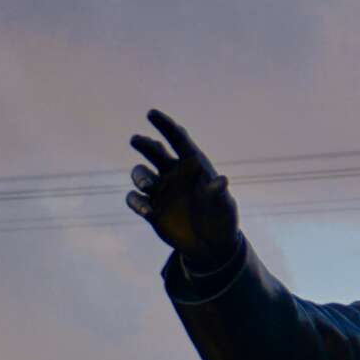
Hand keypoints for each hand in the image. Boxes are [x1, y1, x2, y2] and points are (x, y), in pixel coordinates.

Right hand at [125, 109, 239, 270]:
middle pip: (154, 151)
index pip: (178, 139)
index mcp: (193, 166)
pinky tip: (147, 211)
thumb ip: (219, 194)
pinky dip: (137, 202)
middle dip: (144, 144)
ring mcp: (159, 190)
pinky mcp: (150, 208)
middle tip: (137, 141)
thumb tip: (222, 180)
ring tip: (147, 184)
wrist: (212, 245)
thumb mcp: (225, 208)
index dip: (165, 125)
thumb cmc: (222, 220)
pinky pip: (135, 199)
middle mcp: (173, 173)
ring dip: (139, 175)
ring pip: (140, 173)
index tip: (152, 113)